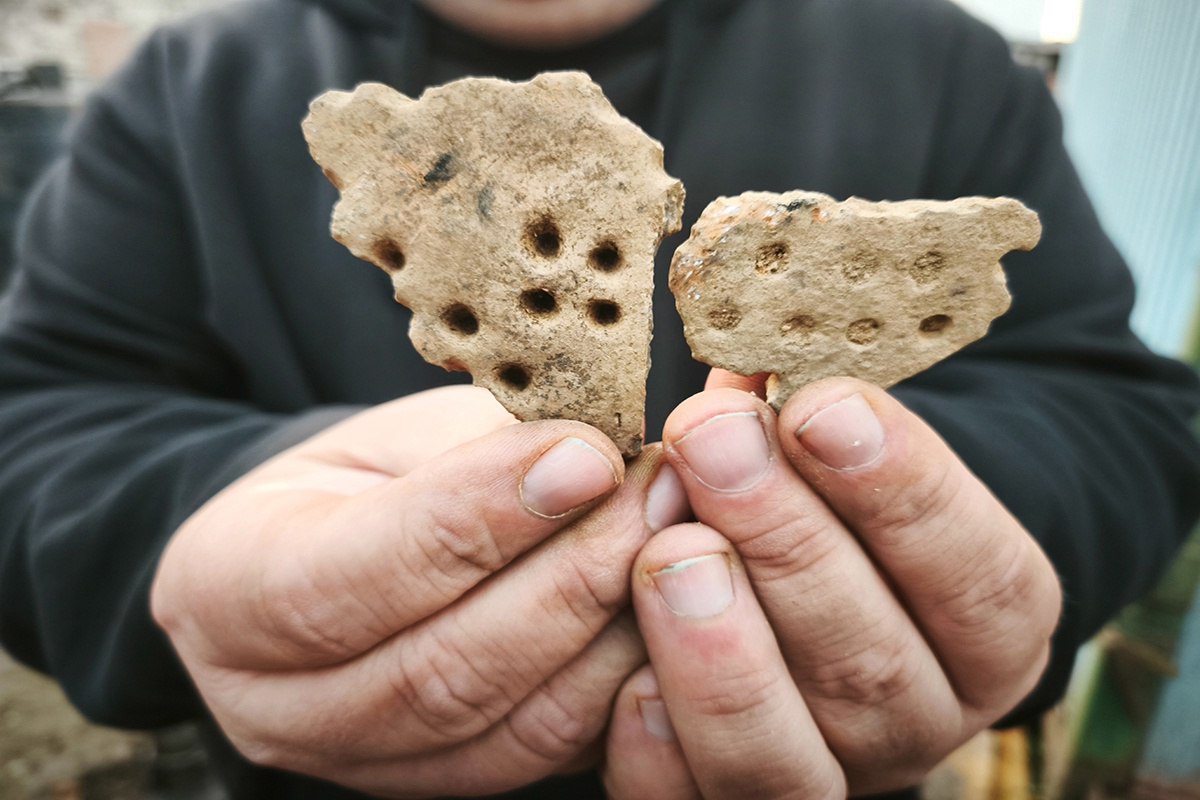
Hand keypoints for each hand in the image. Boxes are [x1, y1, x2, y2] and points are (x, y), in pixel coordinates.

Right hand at [152, 386, 687, 796]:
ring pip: (508, 726)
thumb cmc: (364, 476)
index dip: (473, 518)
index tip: (584, 456)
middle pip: (438, 671)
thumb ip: (479, 453)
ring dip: (612, 628)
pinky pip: (550, 752)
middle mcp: (278, 706)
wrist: (337, 548)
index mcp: (224, 590)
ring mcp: (362, 764)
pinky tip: (670, 610)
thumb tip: (603, 459)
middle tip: (660, 493)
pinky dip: (622, 683)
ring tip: (681, 537)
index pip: (346, 577)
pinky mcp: (447, 781)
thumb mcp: (393, 435)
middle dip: (569, 577)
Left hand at [604, 378, 1061, 798]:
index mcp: (987, 628)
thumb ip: (798, 424)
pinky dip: (657, 747)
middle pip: (872, 661)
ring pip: (786, 753)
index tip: (823, 405)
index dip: (906, 492)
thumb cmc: (827, 500)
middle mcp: (922, 716)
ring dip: (724, 651)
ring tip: (668, 550)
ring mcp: (830, 773)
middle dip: (785, 542)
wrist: (811, 586)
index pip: (979, 576)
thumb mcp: (840, 457)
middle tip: (712, 442)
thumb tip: (737, 375)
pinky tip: (624, 677)